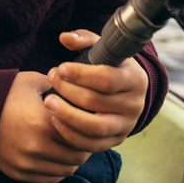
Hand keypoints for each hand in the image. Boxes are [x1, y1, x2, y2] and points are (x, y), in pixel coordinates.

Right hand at [0, 70, 90, 182]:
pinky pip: (49, 179)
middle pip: (77, 156)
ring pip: (66, 170)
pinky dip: (58, 170)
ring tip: (70, 146)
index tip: (90, 123)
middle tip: (83, 136)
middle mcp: (37, 147)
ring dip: (72, 159)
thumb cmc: (6, 93)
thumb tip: (81, 88)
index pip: (82, 135)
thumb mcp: (34, 82)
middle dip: (84, 146)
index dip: (89, 130)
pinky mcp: (18, 173)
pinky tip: (56, 156)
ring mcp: (26, 163)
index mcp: (44, 122)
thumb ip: (60, 86)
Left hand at [44, 29, 148, 152]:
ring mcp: (126, 125)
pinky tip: (55, 120)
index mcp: (134, 79)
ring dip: (67, 115)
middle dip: (68, 90)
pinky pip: (92, 144)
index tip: (60, 68)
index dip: (81, 74)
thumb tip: (64, 38)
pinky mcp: (115, 141)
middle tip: (50, 79)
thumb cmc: (110, 66)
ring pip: (95, 127)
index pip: (107, 79)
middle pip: (96, 102)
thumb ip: (84, 39)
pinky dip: (71, 135)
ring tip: (48, 102)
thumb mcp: (102, 49)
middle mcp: (135, 104)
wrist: (127, 91)